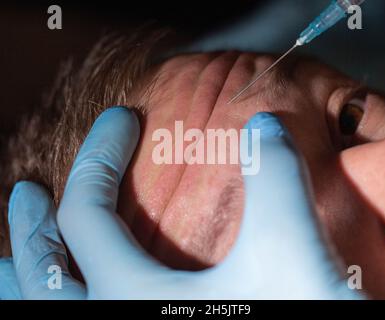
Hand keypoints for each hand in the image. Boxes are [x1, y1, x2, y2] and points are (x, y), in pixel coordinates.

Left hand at [0, 108, 363, 298]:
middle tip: (24, 191)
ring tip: (12, 262)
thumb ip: (275, 180)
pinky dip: (68, 306)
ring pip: (48, 316)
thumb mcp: (290, 253)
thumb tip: (265, 125)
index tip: (121, 120)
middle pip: (43, 274)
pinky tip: (79, 297)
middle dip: (33, 225)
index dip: (98, 155)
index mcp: (132, 298)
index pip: (85, 213)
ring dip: (28, 283)